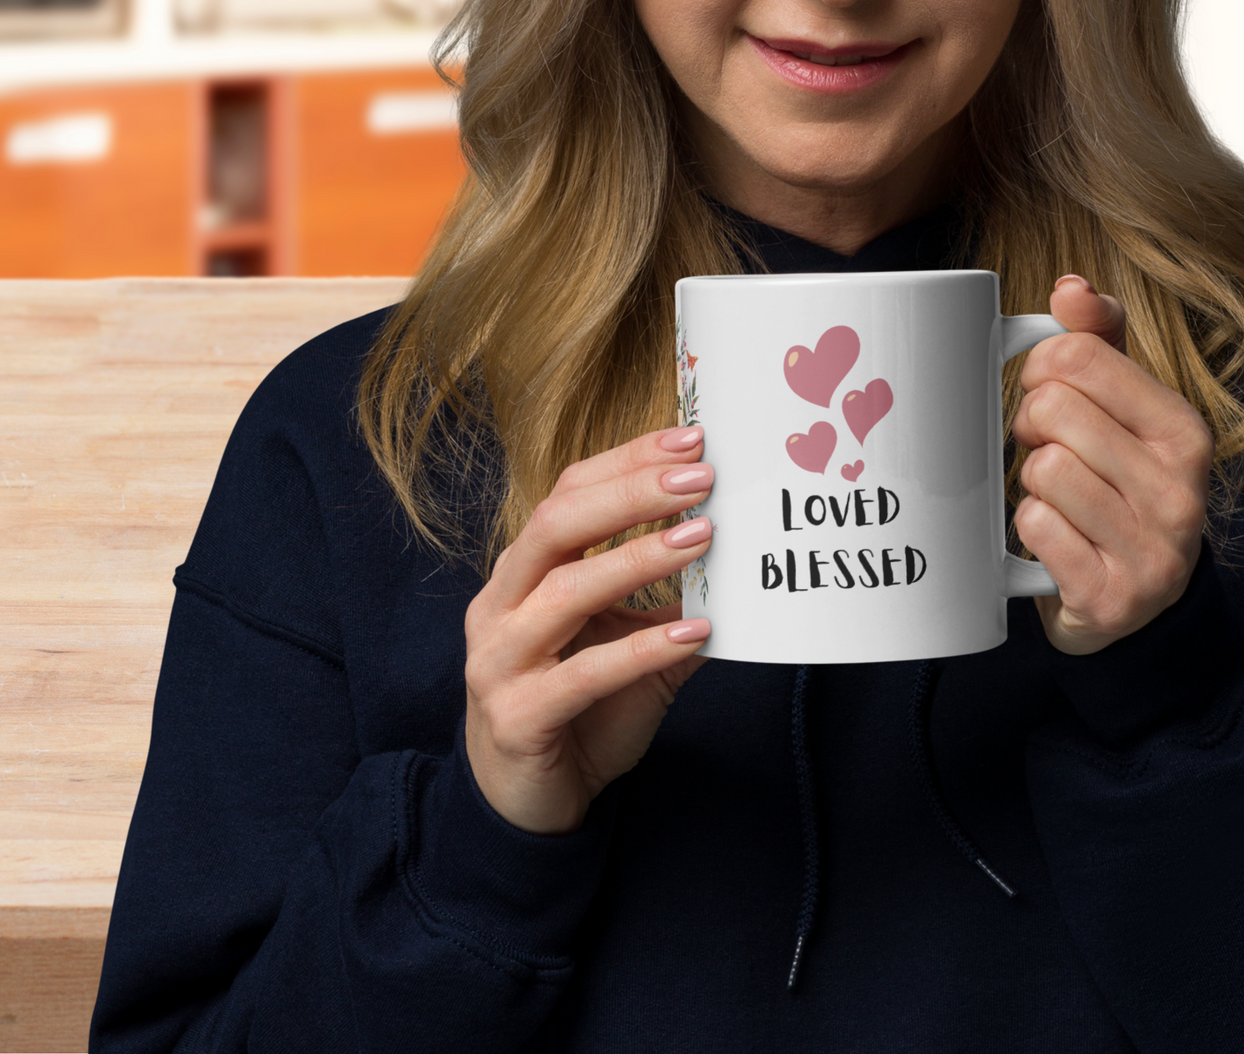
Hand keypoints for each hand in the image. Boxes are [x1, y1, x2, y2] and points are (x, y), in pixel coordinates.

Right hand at [462, 424, 714, 833]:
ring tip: (703, 537)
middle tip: (702, 477)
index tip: (691, 439)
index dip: (628, 461)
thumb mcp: (627, 641)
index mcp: (523, 572)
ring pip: (565, 591)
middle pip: (557, 525)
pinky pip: (584, 675)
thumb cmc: (581, 710)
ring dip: (638, 558)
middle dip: (631, 494)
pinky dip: (643, 649)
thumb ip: (669, 598)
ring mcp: (500, 661)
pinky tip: (694, 632)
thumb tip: (744, 552)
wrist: (528, 805)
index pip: (568, 493)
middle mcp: (500, 604)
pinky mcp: (517, 717)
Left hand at [1012, 275, 1212, 655]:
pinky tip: (1054, 538)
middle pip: (1053, 411)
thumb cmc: (1118, 486)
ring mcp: (1151, 551)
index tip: (1047, 393)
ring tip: (1055, 496)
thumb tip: (1070, 287)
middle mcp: (1181, 492)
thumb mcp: (1123, 409)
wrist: (1138, 608)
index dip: (1041, 369)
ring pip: (1043, 470)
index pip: (1081, 357)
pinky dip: (1028, 529)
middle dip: (1031, 426)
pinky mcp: (1111, 599)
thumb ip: (1099, 340)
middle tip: (1045, 449)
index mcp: (1184, 432)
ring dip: (1031, 482)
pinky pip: (1036, 528)